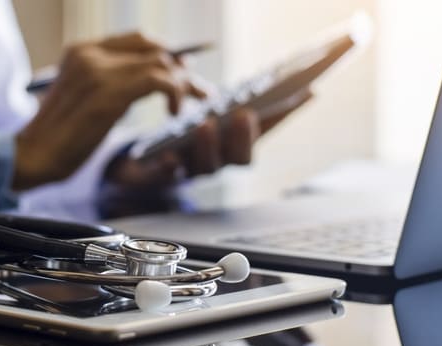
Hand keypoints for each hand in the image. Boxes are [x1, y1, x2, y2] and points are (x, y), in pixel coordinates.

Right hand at [12, 32, 206, 189]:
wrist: (32, 156)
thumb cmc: (58, 137)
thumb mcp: (83, 98)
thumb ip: (111, 82)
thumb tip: (152, 76)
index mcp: (81, 51)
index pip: (138, 39)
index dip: (167, 53)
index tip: (185, 71)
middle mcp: (90, 54)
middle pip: (154, 47)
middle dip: (182, 68)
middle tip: (200, 91)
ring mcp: (98, 71)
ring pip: (160, 63)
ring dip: (183, 83)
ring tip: (188, 105)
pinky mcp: (109, 94)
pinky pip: (158, 81)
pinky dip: (174, 94)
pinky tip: (171, 113)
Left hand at [104, 89, 312, 187]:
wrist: (136, 160)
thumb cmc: (176, 133)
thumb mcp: (197, 109)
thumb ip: (214, 96)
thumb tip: (235, 72)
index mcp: (232, 143)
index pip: (265, 130)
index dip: (285, 116)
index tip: (305, 93)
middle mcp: (217, 160)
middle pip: (241, 158)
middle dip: (245, 137)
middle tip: (245, 115)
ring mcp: (192, 171)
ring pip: (207, 167)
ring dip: (209, 146)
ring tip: (204, 125)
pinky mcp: (163, 176)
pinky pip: (168, 176)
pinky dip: (169, 167)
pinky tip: (169, 156)